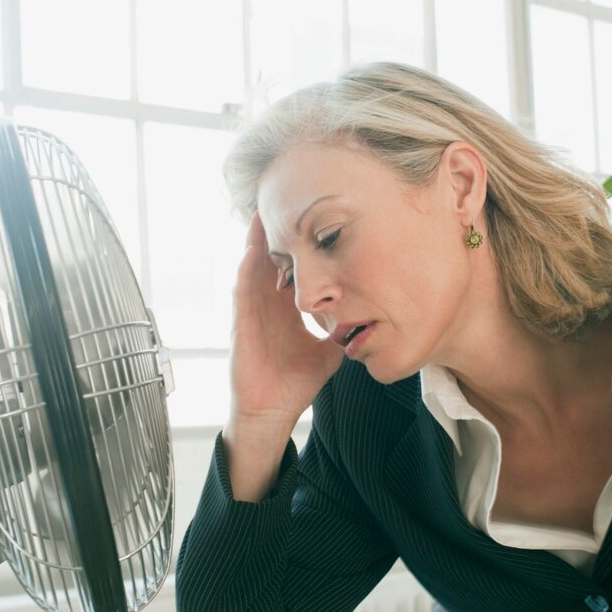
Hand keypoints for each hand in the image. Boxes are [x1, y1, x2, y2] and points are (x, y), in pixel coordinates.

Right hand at [228, 214, 343, 431]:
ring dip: (255, 243)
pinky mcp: (240, 325)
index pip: (291, 270)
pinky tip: (251, 252)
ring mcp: (251, 314)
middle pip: (269, 261)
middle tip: (281, 201)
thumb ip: (344, 333)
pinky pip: (241, 293)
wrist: (273, 411)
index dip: (298, 247)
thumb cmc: (295, 383)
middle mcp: (267, 306)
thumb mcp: (329, 352)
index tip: (309, 220)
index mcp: (285, 310)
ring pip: (252, 270)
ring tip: (261, 213)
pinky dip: (246, 272)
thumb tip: (371, 321)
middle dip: (274, 233)